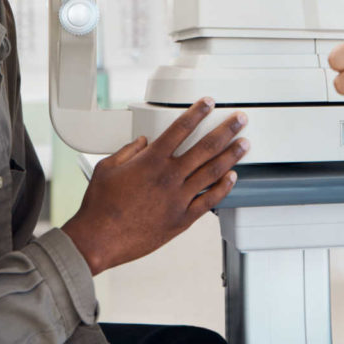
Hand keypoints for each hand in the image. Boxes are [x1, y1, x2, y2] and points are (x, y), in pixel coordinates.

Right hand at [62, 98, 247, 274]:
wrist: (98, 240)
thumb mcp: (107, 167)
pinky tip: (232, 178)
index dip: (197, 112)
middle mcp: (169, 177)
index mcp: (151, 161)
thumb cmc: (100, 206)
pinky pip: (209, 201)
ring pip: (213, 172)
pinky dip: (223, 188)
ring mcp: (178, 198)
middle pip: (206, 147)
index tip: (208, 103)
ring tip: (244, 144)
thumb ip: (128, 150)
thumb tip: (142, 141)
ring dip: (232, 155)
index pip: (180, 128)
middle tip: (240, 119)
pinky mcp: (182, 219)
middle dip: (226, 130)